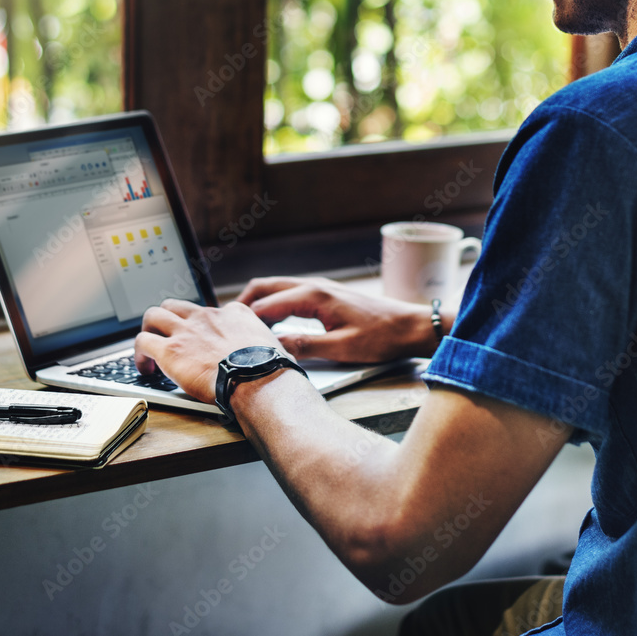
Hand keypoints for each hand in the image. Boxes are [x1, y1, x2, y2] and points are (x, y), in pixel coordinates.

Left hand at [134, 299, 283, 403]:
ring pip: (153, 315)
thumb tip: (275, 358)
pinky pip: (143, 342)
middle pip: (176, 306)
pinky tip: (144, 368)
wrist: (259, 381)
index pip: (212, 312)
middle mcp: (207, 316)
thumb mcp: (275, 347)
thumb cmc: (270, 371)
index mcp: (234, 314)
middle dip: (168, 320)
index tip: (204, 342)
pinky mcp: (170, 350)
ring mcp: (187, 331)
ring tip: (150, 350)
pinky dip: (139, 354)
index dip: (204, 328)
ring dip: (149, 330)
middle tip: (168, 338)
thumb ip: (264, 347)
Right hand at [236, 276, 443, 362]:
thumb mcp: (341, 348)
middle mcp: (314, 286)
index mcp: (314, 296)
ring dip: (258, 302)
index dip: (244, 321)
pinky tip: (272, 322)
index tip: (227, 335)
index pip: (266, 305)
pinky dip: (274, 303)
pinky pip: (291, 293)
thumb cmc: (382, 337)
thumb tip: (273, 349)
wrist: (412, 326)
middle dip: (243, 303)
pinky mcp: (327, 295)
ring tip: (242, 323)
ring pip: (278, 288)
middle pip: (266, 287)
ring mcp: (321, 288)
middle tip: (225, 324)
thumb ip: (305, 347)